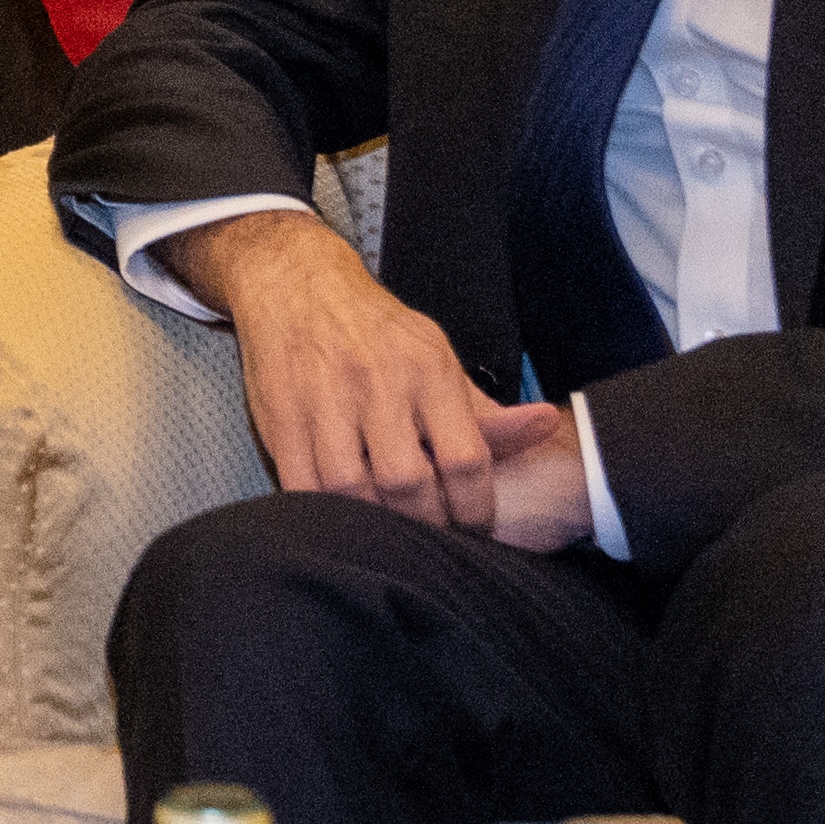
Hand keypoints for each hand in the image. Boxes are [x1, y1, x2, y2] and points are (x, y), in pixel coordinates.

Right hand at [177, 209, 574, 540]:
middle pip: (408, 484)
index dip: (475, 509)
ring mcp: (323, 402)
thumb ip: (484, 408)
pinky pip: (302, 487)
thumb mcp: (437, 355)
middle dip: (426, 525)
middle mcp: (377, 384)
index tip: (475, 528)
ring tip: (389, 531)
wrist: (296, 286)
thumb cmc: (376, 331)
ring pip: (351, 492)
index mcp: (427, 369)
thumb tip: (545, 427)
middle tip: (432, 537)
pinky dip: (324, 512)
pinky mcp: (279, 418)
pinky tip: (342, 514)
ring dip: (373, 523)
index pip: (465, 459)